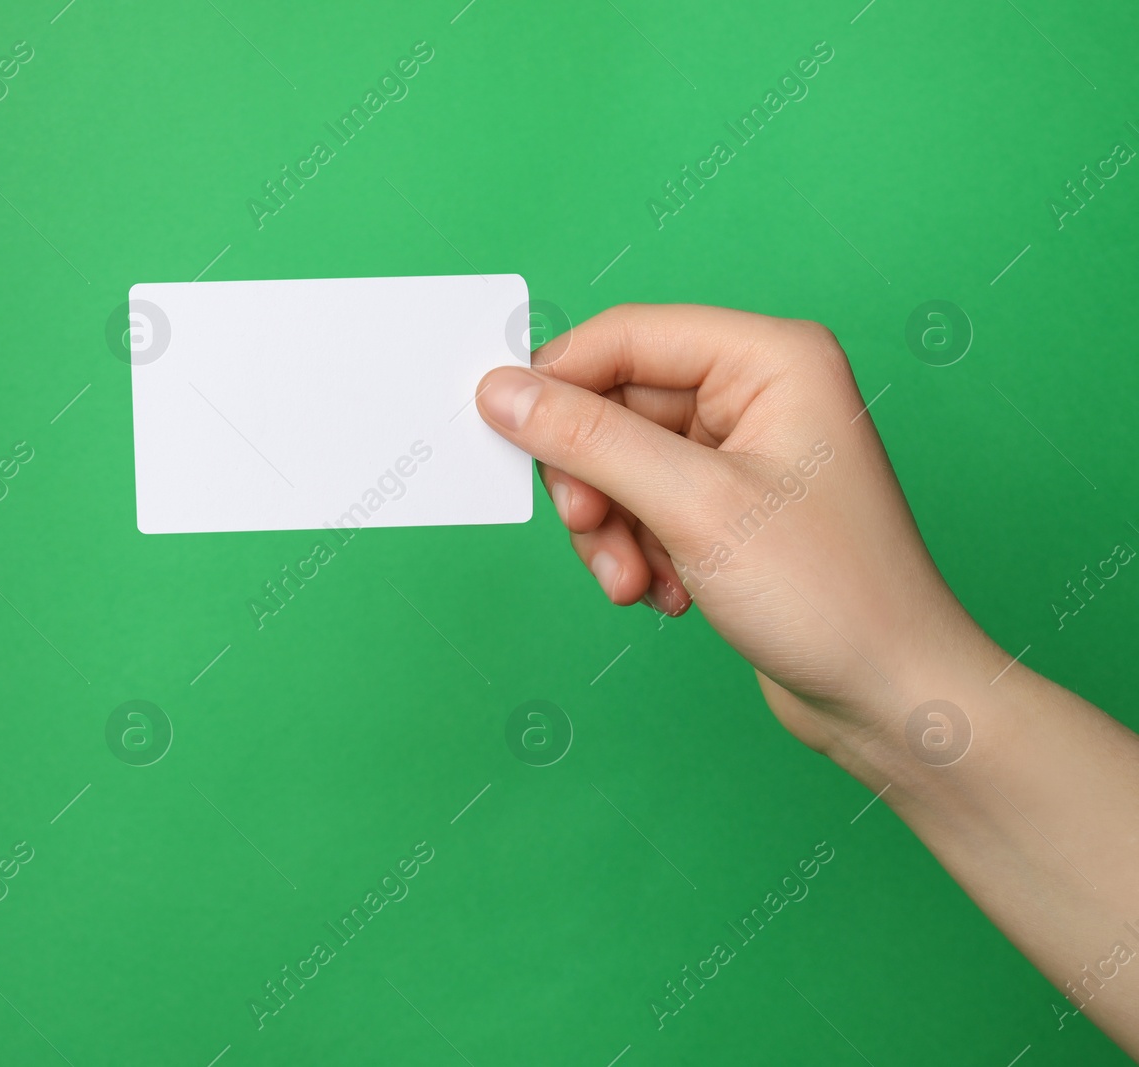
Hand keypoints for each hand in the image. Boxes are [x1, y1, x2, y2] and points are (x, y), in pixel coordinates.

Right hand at [475, 303, 1000, 750]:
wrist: (892, 698)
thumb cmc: (832, 595)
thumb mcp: (693, 507)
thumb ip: (588, 442)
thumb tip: (504, 393)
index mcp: (771, 358)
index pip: (627, 337)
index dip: (557, 381)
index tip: (500, 429)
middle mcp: (758, 392)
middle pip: (616, 405)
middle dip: (591, 480)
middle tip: (588, 530)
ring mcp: (744, 452)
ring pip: (621, 463)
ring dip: (610, 528)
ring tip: (632, 582)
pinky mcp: (730, 506)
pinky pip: (643, 505)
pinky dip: (635, 549)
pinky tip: (665, 593)